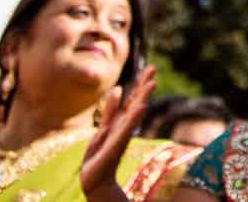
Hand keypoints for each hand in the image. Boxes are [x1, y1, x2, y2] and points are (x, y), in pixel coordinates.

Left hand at [81, 65, 155, 201]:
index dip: (141, 83)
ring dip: (143, 97)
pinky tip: (141, 107)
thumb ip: (110, 110)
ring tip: (152, 83)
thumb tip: (118, 87)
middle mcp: (125, 125)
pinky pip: (127, 128)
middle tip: (154, 68)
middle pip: (137, 101)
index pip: (133, 98)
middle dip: (144, 85)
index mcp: (121, 121)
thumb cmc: (99, 156)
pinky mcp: (117, 144)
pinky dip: (134, 117)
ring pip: (135, 112)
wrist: (94, 179)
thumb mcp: (103, 128)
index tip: (151, 67)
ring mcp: (122, 134)